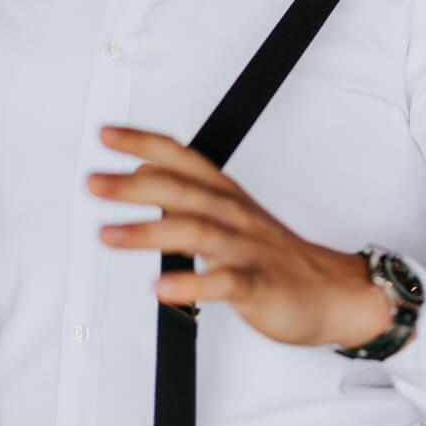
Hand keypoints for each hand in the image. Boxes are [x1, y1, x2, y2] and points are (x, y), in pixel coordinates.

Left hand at [87, 127, 390, 348]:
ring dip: (148, 231)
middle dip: (132, 185)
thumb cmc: (274, 253)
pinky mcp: (256, 284)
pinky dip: (191, 284)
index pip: (179, 158)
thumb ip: (185, 191)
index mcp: (223, 194)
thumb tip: (140, 170)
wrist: (332, 291)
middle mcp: (232, 214)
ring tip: (108, 235)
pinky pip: (223, 283)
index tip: (105, 135)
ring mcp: (245, 248)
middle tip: (93, 183)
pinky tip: (161, 287)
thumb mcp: (228, 212)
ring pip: (195, 231)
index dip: (142, 143)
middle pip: (180, 190)